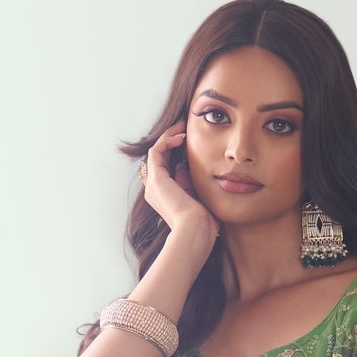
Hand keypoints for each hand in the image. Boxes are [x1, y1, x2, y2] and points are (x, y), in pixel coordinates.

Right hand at [142, 121, 218, 252]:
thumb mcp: (197, 198)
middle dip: (171, 140)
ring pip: (156, 152)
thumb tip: (183, 166)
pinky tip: (181, 136)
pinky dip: (167, 140)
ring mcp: (154, 185)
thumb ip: (189, 183)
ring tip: (183, 125)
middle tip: (185, 127)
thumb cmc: (202, 222)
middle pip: (160, 158)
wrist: (196, 231)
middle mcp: (155, 190)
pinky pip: (156, 151)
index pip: (167, 167)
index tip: (190, 140)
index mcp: (165, 197)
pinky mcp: (156, 179)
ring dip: (169, 136)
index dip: (176, 152)